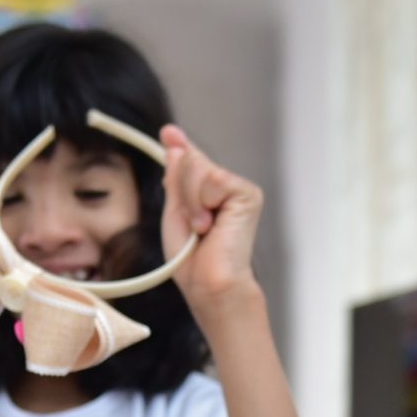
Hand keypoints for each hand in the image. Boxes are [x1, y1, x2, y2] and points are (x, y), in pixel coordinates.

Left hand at [158, 125, 265, 314]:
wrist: (209, 283)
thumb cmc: (191, 260)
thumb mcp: (175, 212)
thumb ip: (175, 179)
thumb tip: (175, 144)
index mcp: (208, 192)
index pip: (191, 162)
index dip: (180, 147)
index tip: (168, 132)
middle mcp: (225, 186)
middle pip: (189, 160)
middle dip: (181, 191)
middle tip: (192, 226)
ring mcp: (238, 188)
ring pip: (199, 168)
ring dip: (191, 202)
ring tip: (201, 229)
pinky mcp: (248, 193)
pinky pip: (212, 180)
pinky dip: (202, 204)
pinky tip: (212, 226)